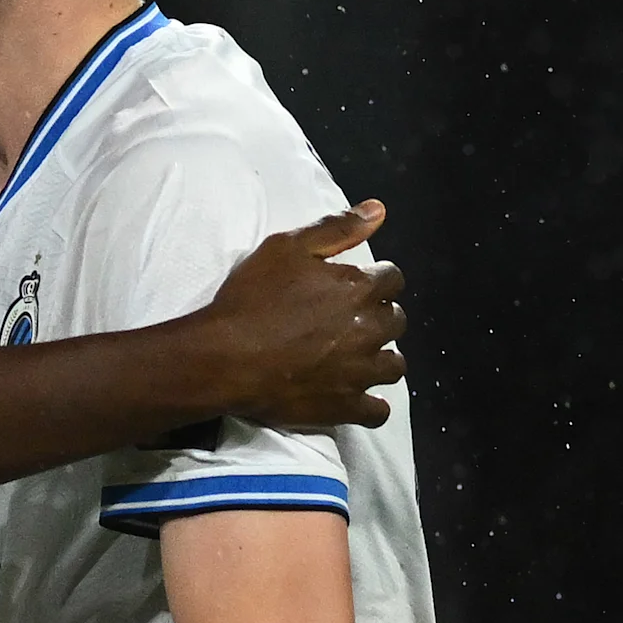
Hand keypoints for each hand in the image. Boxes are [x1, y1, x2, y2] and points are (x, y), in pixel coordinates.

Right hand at [161, 201, 407, 433]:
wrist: (225, 357)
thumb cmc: (252, 298)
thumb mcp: (286, 247)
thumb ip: (337, 228)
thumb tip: (379, 210)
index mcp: (359, 289)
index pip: (393, 279)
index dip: (376, 279)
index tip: (355, 285)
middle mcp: (369, 330)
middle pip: (396, 320)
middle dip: (379, 315)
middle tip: (350, 319)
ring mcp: (361, 373)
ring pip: (395, 366)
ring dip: (381, 357)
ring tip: (357, 356)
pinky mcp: (347, 407)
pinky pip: (379, 412)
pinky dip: (373, 404)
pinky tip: (359, 396)